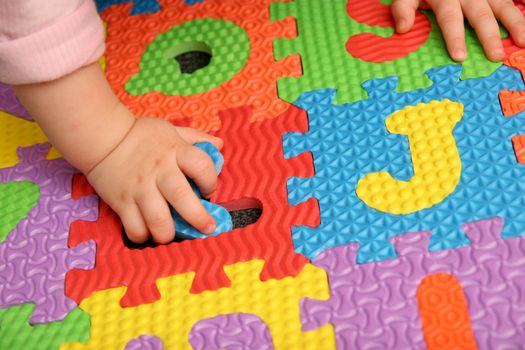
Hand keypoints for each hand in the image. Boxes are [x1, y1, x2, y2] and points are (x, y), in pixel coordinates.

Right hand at [86, 114, 222, 243]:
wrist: (103, 138)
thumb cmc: (142, 136)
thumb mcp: (171, 131)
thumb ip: (196, 139)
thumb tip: (220, 145)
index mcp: (175, 152)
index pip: (201, 165)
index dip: (210, 180)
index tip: (209, 190)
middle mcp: (159, 171)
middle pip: (181, 197)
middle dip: (198, 217)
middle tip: (207, 227)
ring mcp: (140, 189)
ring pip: (157, 219)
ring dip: (169, 233)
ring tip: (173, 235)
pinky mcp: (122, 202)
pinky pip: (134, 227)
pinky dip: (143, 236)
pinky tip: (149, 232)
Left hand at [392, 0, 524, 61]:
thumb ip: (403, 9)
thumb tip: (402, 28)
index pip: (450, 19)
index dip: (455, 37)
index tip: (459, 56)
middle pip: (480, 15)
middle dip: (489, 36)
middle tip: (495, 56)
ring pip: (503, 5)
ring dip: (515, 23)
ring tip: (522, 41)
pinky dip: (523, 2)